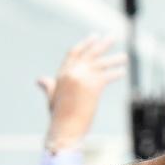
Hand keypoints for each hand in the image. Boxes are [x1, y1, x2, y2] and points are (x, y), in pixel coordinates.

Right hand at [41, 35, 126, 150]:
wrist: (65, 128)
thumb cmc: (59, 117)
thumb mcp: (52, 97)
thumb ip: (49, 86)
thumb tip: (40, 80)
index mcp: (62, 74)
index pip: (74, 53)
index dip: (85, 44)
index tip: (94, 36)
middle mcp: (72, 72)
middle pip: (90, 53)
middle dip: (102, 44)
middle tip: (112, 36)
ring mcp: (83, 78)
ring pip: (101, 63)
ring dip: (114, 59)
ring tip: (124, 56)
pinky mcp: (93, 85)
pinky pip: (108, 75)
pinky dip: (116, 73)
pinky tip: (123, 71)